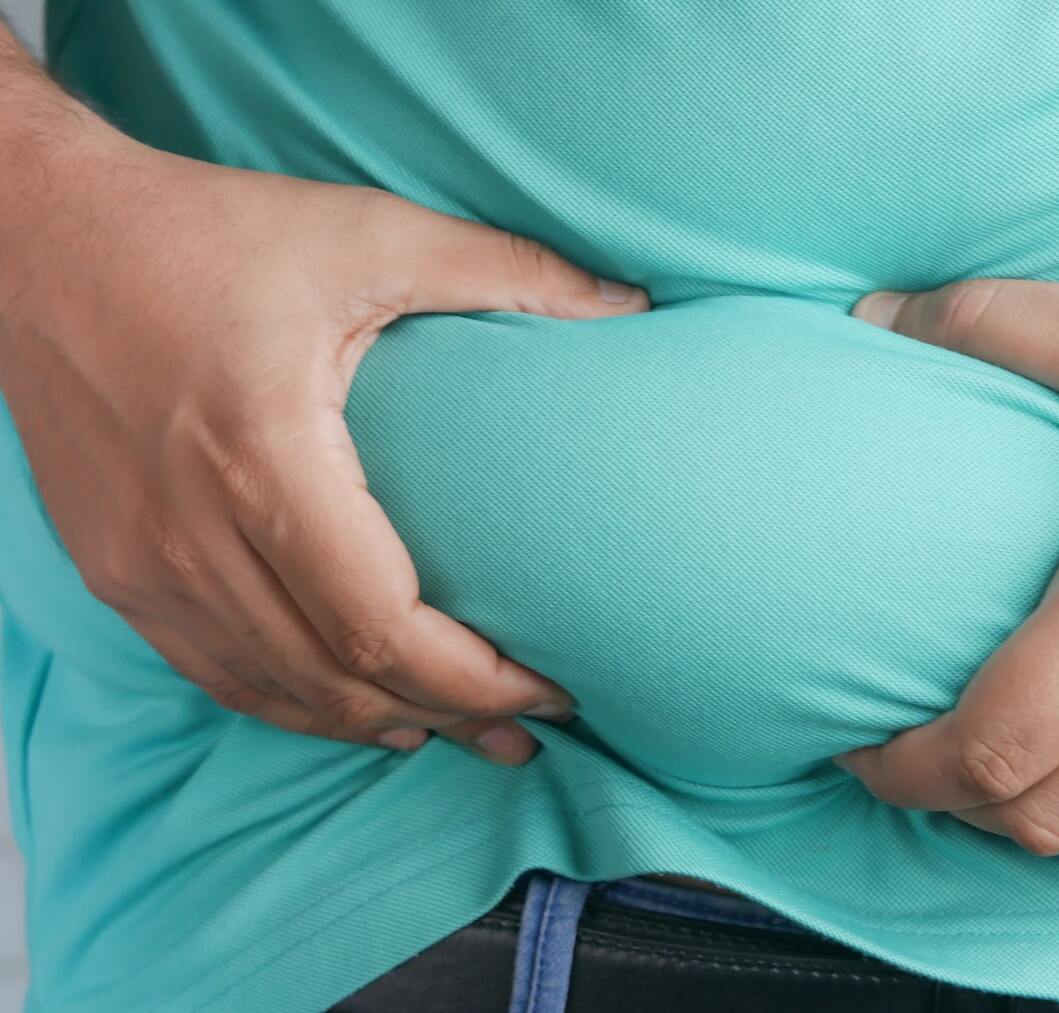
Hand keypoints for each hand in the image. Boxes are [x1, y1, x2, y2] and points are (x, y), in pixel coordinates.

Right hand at [0, 129, 647, 762]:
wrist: (35, 237)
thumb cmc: (205, 231)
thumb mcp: (367, 232)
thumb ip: (507, 271)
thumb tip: (629, 306)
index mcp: (263, 455)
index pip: (382, 624)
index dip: (476, 678)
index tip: (551, 689)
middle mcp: (191, 530)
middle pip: (338, 676)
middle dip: (448, 716)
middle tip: (528, 733)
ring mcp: (141, 563)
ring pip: (275, 691)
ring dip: (374, 723)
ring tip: (459, 735)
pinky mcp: (113, 568)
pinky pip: (214, 672)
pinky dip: (294, 705)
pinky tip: (355, 711)